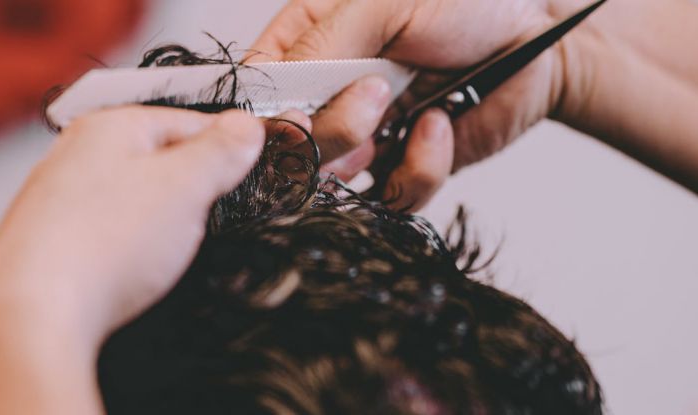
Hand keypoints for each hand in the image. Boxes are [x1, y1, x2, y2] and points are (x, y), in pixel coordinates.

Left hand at [0, 107, 268, 413]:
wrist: (31, 313)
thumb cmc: (108, 240)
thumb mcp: (184, 186)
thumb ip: (220, 152)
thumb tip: (246, 125)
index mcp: (110, 126)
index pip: (189, 120)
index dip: (228, 145)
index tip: (253, 168)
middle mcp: (77, 153)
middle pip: (159, 158)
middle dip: (193, 185)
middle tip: (213, 214)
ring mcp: (58, 198)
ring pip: (133, 196)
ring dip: (162, 218)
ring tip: (171, 247)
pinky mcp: (49, 241)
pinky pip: (107, 229)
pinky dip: (130, 243)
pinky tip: (134, 266)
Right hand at [251, 0, 598, 209]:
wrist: (541, 33)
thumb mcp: (383, 3)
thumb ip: (320, 46)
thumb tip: (270, 99)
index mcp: (310, 42)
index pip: (259, 91)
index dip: (268, 114)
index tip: (294, 116)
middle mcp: (332, 93)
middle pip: (289, 145)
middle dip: (328, 131)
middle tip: (373, 99)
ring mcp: (368, 134)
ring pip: (334, 182)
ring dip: (369, 152)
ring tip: (412, 109)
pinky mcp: (408, 165)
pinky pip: (393, 196)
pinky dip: (419, 169)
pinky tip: (440, 124)